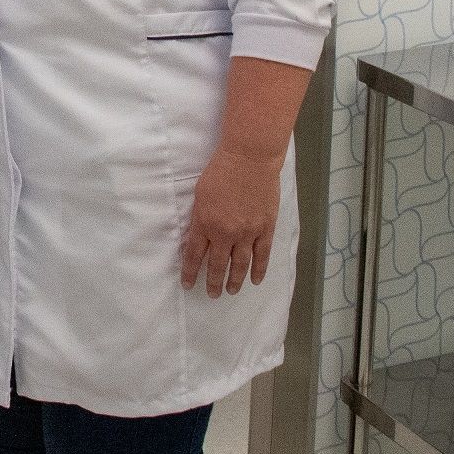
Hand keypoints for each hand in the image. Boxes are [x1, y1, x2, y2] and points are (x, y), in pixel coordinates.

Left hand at [180, 146, 281, 297]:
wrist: (249, 158)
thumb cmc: (221, 170)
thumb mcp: (200, 194)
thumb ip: (200, 217)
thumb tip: (199, 235)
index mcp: (205, 223)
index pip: (194, 254)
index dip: (190, 272)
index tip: (188, 284)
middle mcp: (225, 233)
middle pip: (218, 265)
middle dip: (213, 282)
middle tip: (212, 295)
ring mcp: (247, 232)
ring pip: (241, 265)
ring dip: (235, 280)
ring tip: (231, 291)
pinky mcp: (265, 228)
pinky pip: (262, 255)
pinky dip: (259, 270)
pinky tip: (256, 280)